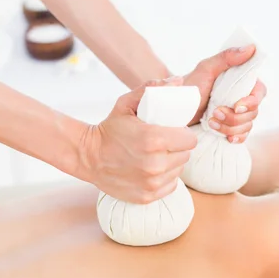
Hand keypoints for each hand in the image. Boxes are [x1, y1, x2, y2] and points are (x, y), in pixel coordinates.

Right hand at [79, 81, 196, 202]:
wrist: (88, 156)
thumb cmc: (109, 128)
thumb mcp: (126, 104)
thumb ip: (152, 89)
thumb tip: (178, 80)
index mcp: (154, 140)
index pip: (190, 140)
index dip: (184, 135)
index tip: (175, 132)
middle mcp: (155, 164)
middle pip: (186, 156)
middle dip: (178, 148)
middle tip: (165, 143)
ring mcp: (151, 183)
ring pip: (178, 171)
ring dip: (172, 163)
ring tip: (157, 156)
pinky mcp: (147, 196)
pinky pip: (170, 186)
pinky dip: (165, 179)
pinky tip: (153, 170)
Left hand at [183, 45, 266, 142]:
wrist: (174, 110)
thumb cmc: (189, 86)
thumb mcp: (206, 69)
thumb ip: (226, 58)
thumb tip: (251, 48)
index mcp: (240, 82)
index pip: (259, 92)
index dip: (252, 101)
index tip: (237, 106)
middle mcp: (241, 98)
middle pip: (254, 112)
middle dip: (234, 117)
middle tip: (214, 113)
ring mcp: (237, 114)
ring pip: (248, 126)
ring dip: (229, 127)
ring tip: (210, 122)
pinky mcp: (230, 128)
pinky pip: (242, 136)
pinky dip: (235, 137)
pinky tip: (226, 137)